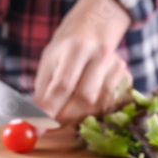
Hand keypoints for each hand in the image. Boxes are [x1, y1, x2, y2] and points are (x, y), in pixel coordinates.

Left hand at [33, 0, 131, 126]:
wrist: (92, 31)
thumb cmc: (64, 52)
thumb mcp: (48, 66)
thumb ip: (41, 95)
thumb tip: (32, 123)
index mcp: (76, 48)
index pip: (63, 86)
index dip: (50, 110)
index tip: (38, 127)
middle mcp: (100, 55)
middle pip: (84, 98)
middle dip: (65, 118)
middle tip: (51, 125)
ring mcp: (117, 66)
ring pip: (97, 106)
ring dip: (78, 116)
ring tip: (66, 111)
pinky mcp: (126, 77)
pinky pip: (109, 106)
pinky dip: (93, 112)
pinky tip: (83, 104)